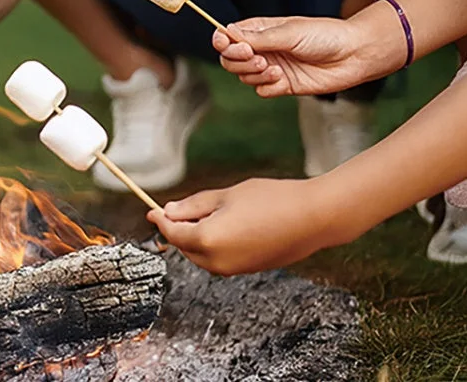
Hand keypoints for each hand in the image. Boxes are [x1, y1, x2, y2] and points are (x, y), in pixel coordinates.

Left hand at [146, 178, 333, 275]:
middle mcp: (217, 262)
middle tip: (180, 208)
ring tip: (208, 213)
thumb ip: (194, 206)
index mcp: (207, 240)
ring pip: (202, 255)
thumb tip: (168, 211)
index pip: (173, 233)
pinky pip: (220, 259)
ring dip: (197, 238)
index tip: (152, 209)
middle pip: (185, 247)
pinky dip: (214, 244)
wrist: (314, 218)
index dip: (161, 220)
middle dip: (179, 229)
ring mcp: (233, 270)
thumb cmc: (272, 200)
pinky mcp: (248, 270)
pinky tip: (227, 226)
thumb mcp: (227, 195)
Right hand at [213, 17, 371, 96]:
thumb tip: (228, 34)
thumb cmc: (325, 35)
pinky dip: (268, 86)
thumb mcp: (289, 32)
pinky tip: (283, 78)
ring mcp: (272, 67)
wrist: (353, 55)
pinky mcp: (282, 85)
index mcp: (261, 30)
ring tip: (275, 68)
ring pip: (244, 77)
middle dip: (239, 61)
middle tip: (257, 58)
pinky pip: (261, 90)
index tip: (228, 44)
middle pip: (231, 60)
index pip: (229, 37)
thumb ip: (257, 38)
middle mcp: (263, 49)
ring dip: (255, 74)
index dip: (224, 42)